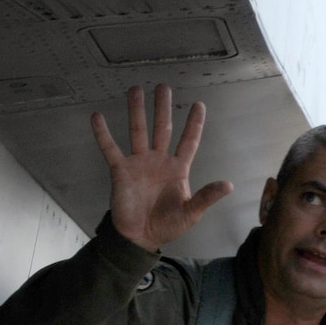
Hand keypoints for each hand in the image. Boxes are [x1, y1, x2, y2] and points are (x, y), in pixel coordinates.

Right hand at [91, 83, 232, 251]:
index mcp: (178, 169)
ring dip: (136, 111)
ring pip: (138, 131)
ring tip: (135, 89)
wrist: (139, 238)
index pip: (188, 141)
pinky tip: (97, 117)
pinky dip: (103, 133)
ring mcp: (139, 164)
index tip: (199, 104)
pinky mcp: (120, 171)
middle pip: (162, 128)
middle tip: (163, 86)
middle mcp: (159, 161)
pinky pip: (110, 148)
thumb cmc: (166, 226)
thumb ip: (206, 197)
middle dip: (163, 108)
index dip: (194, 124)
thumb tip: (228, 185)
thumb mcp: (191, 213)